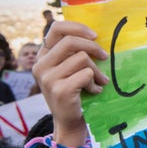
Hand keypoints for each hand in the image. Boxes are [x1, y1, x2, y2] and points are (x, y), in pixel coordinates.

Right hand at [33, 21, 108, 138]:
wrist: (70, 120)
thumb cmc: (76, 90)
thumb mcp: (71, 68)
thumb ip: (75, 52)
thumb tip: (96, 35)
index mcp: (43, 55)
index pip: (57, 28)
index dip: (78, 28)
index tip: (95, 36)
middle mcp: (40, 65)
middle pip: (71, 41)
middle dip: (93, 47)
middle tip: (105, 57)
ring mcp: (48, 78)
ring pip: (81, 58)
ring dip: (96, 70)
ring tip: (99, 80)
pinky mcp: (59, 90)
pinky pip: (86, 74)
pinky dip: (95, 82)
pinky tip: (95, 90)